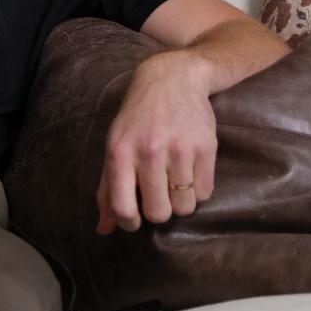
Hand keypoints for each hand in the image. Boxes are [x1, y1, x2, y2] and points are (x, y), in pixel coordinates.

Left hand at [96, 54, 216, 233]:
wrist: (171, 80)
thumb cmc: (137, 120)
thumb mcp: (114, 148)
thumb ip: (107, 190)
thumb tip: (103, 230)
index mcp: (120, 154)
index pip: (123, 208)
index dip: (129, 223)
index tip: (134, 219)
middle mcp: (150, 152)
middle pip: (159, 213)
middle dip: (159, 211)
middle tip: (158, 195)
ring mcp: (180, 150)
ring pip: (185, 207)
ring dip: (180, 202)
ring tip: (175, 182)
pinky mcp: (206, 147)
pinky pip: (205, 192)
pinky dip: (198, 190)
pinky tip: (189, 170)